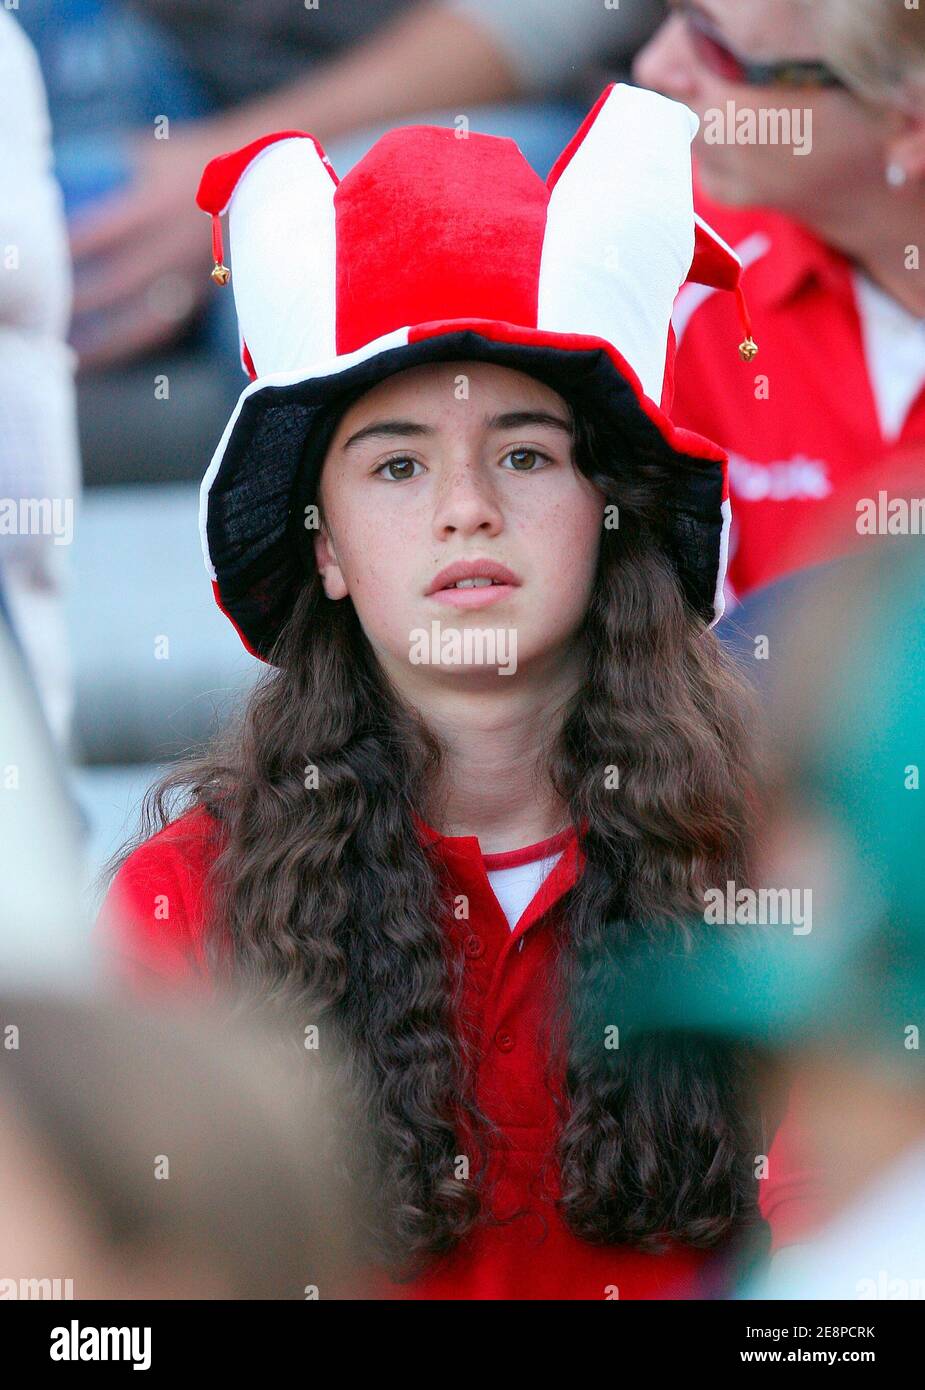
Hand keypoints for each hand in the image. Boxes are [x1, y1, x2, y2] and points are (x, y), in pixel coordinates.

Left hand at [67, 119, 232, 371]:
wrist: (259, 182)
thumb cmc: (192, 163)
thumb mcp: (152, 154)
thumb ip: (111, 170)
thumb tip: (65, 187)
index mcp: (163, 200)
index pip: (111, 226)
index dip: (78, 243)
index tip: (52, 254)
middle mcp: (179, 241)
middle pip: (124, 277)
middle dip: (84, 297)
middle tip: (51, 309)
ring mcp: (194, 273)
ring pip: (146, 312)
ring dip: (106, 335)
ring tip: (71, 348)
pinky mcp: (202, 293)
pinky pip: (165, 325)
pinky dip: (132, 341)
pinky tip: (103, 351)